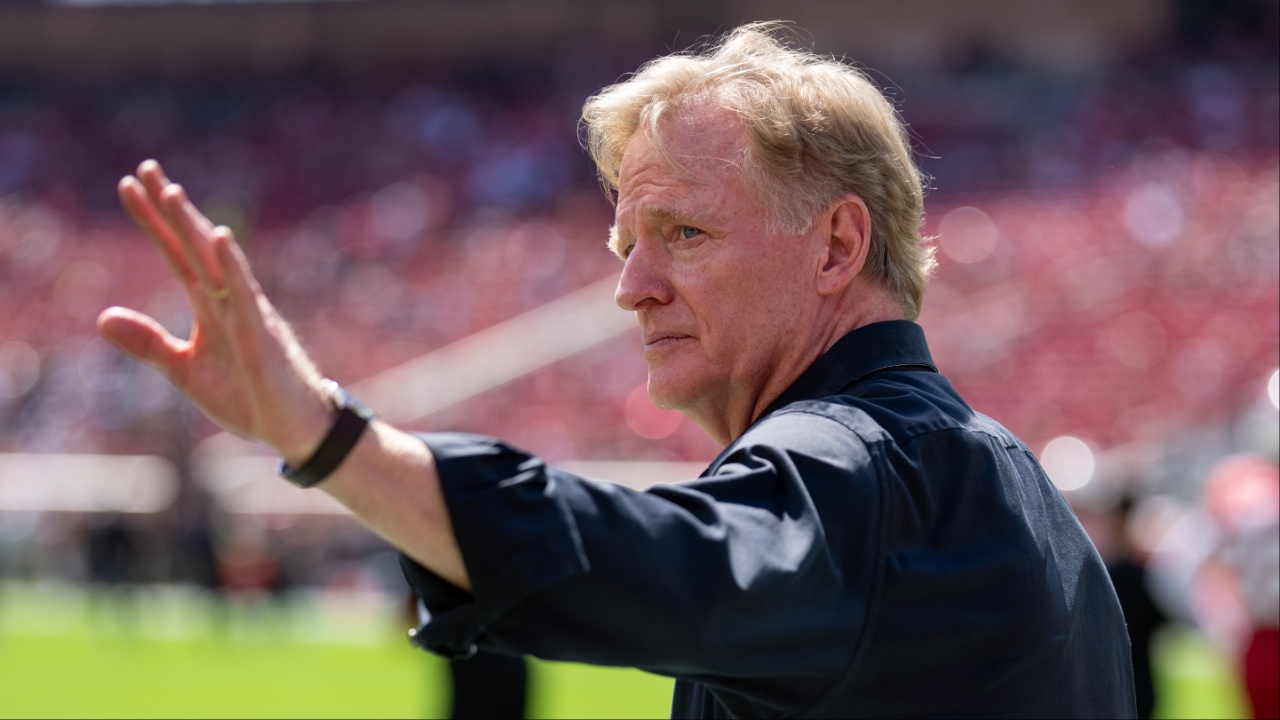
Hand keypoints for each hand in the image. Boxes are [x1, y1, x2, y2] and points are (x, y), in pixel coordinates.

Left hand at [97, 160, 332, 463]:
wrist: (293, 428)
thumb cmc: (248, 396)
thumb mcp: (186, 370)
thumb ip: (148, 343)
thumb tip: (101, 317)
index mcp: (209, 306)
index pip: (176, 253)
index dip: (153, 221)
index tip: (128, 185)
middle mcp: (227, 300)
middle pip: (194, 244)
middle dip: (169, 207)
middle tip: (145, 167)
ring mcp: (247, 313)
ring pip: (216, 260)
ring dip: (193, 226)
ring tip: (170, 191)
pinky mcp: (261, 334)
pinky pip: (244, 293)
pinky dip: (230, 265)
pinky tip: (218, 237)